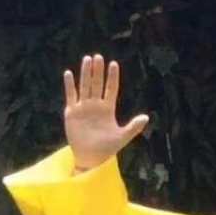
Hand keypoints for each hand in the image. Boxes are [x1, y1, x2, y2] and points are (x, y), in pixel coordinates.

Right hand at [64, 54, 149, 172]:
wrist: (91, 158)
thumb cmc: (107, 148)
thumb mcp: (122, 136)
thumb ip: (133, 126)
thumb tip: (146, 117)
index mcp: (108, 109)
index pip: (111, 89)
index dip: (112, 77)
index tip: (114, 64)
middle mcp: (95, 105)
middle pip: (97, 84)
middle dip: (98, 71)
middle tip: (98, 56)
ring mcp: (83, 108)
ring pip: (84, 86)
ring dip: (85, 73)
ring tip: (87, 59)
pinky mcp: (72, 112)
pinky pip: (71, 96)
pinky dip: (69, 85)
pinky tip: (69, 73)